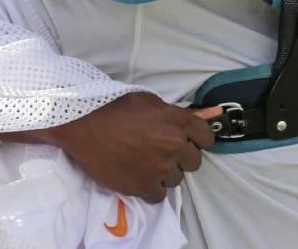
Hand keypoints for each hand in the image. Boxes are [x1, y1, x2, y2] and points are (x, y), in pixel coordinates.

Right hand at [44, 92, 215, 202]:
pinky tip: (137, 175)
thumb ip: (184, 112)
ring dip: (164, 173)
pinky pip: (159, 196)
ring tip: (143, 161)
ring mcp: (159, 168)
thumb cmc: (115, 108)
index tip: (183, 140)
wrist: (82, 124)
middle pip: (194, 162)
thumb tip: (215, 113)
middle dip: (180, 157)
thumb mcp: (152, 102)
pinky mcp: (142, 186)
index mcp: (178, 121)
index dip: (195, 140)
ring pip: (176, 180)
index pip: (206, 137)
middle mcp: (174, 145)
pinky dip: (149, 188)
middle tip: (159, 150)